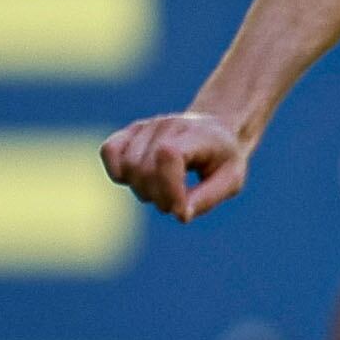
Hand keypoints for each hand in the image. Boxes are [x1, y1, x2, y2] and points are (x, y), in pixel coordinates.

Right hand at [100, 110, 250, 222]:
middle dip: (158, 197)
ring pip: (127, 166)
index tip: (180, 210)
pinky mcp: (130, 132)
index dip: (169, 188)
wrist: (216, 132)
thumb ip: (207, 198)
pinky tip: (136, 181)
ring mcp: (146, 126)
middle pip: (144, 167)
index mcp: (196, 135)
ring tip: (162, 193)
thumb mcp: (231, 180)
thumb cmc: (224, 159)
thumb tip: (180, 215)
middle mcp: (167, 125)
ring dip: (142, 191)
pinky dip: (118, 173)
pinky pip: (109, 151)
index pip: (168, 155)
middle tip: (175, 204)